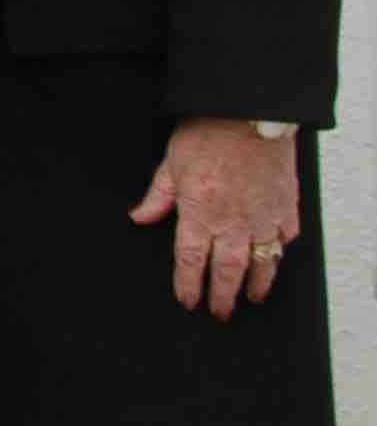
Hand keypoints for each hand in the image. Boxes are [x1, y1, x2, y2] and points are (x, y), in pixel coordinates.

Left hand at [131, 118, 303, 319]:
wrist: (248, 113)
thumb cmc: (207, 134)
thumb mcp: (170, 164)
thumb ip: (157, 197)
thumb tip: (139, 218)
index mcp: (199, 213)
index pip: (190, 260)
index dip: (188, 285)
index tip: (188, 301)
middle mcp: (233, 221)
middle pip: (227, 271)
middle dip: (222, 296)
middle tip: (220, 312)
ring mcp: (264, 216)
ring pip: (262, 262)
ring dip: (257, 283)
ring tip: (252, 297)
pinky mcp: (286, 206)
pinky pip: (285, 236)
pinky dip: (280, 249)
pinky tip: (275, 256)